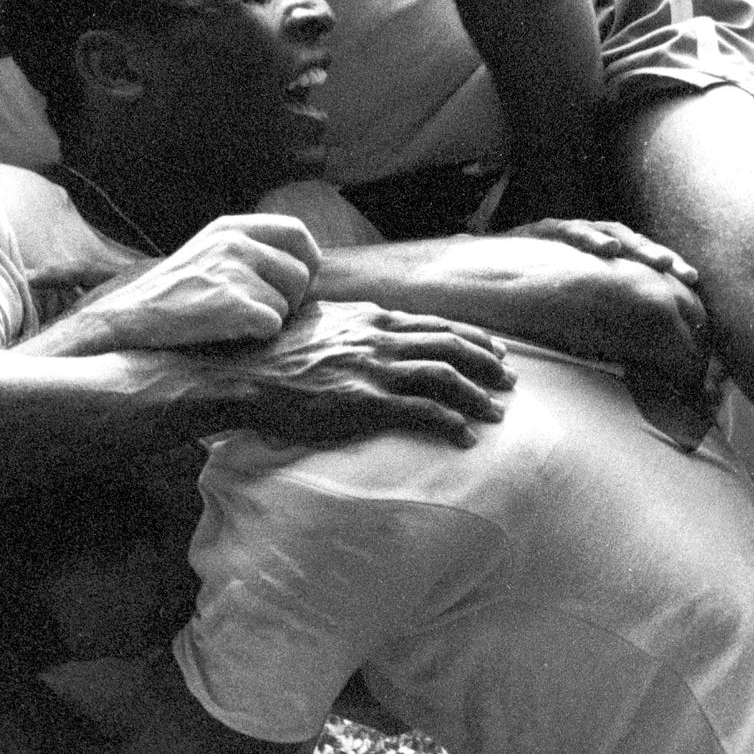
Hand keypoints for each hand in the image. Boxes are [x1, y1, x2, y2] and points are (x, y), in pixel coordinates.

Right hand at [72, 216, 320, 349]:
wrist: (126, 319)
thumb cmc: (168, 295)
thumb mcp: (206, 253)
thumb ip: (246, 250)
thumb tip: (298, 264)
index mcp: (230, 227)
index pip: (296, 232)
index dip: (306, 260)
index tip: (295, 284)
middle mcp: (235, 242)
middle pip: (301, 272)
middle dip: (292, 299)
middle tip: (264, 313)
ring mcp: (234, 271)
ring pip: (288, 304)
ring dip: (270, 320)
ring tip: (233, 322)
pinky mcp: (234, 304)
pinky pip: (273, 325)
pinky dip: (256, 337)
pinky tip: (226, 333)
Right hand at [220, 302, 513, 449]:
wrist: (243, 371)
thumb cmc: (270, 350)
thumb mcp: (314, 320)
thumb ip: (345, 320)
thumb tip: (355, 320)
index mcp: (369, 318)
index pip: (433, 324)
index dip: (470, 337)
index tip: (493, 349)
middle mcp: (379, 337)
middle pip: (449, 344)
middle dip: (486, 362)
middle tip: (510, 379)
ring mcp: (374, 369)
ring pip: (443, 376)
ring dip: (476, 393)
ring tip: (496, 412)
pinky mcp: (365, 401)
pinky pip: (421, 411)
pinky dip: (450, 422)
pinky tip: (465, 436)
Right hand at [508, 234, 713, 399]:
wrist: (469, 276)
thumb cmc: (520, 303)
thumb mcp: (566, 316)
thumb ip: (596, 327)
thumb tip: (636, 363)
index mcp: (594, 264)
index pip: (638, 264)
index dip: (667, 274)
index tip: (694, 288)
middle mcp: (584, 244)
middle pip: (633, 246)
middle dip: (662, 259)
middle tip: (687, 276)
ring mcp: (563, 234)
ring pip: (608, 232)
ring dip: (636, 246)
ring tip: (658, 262)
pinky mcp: (539, 231)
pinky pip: (567, 229)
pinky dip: (589, 237)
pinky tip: (608, 250)